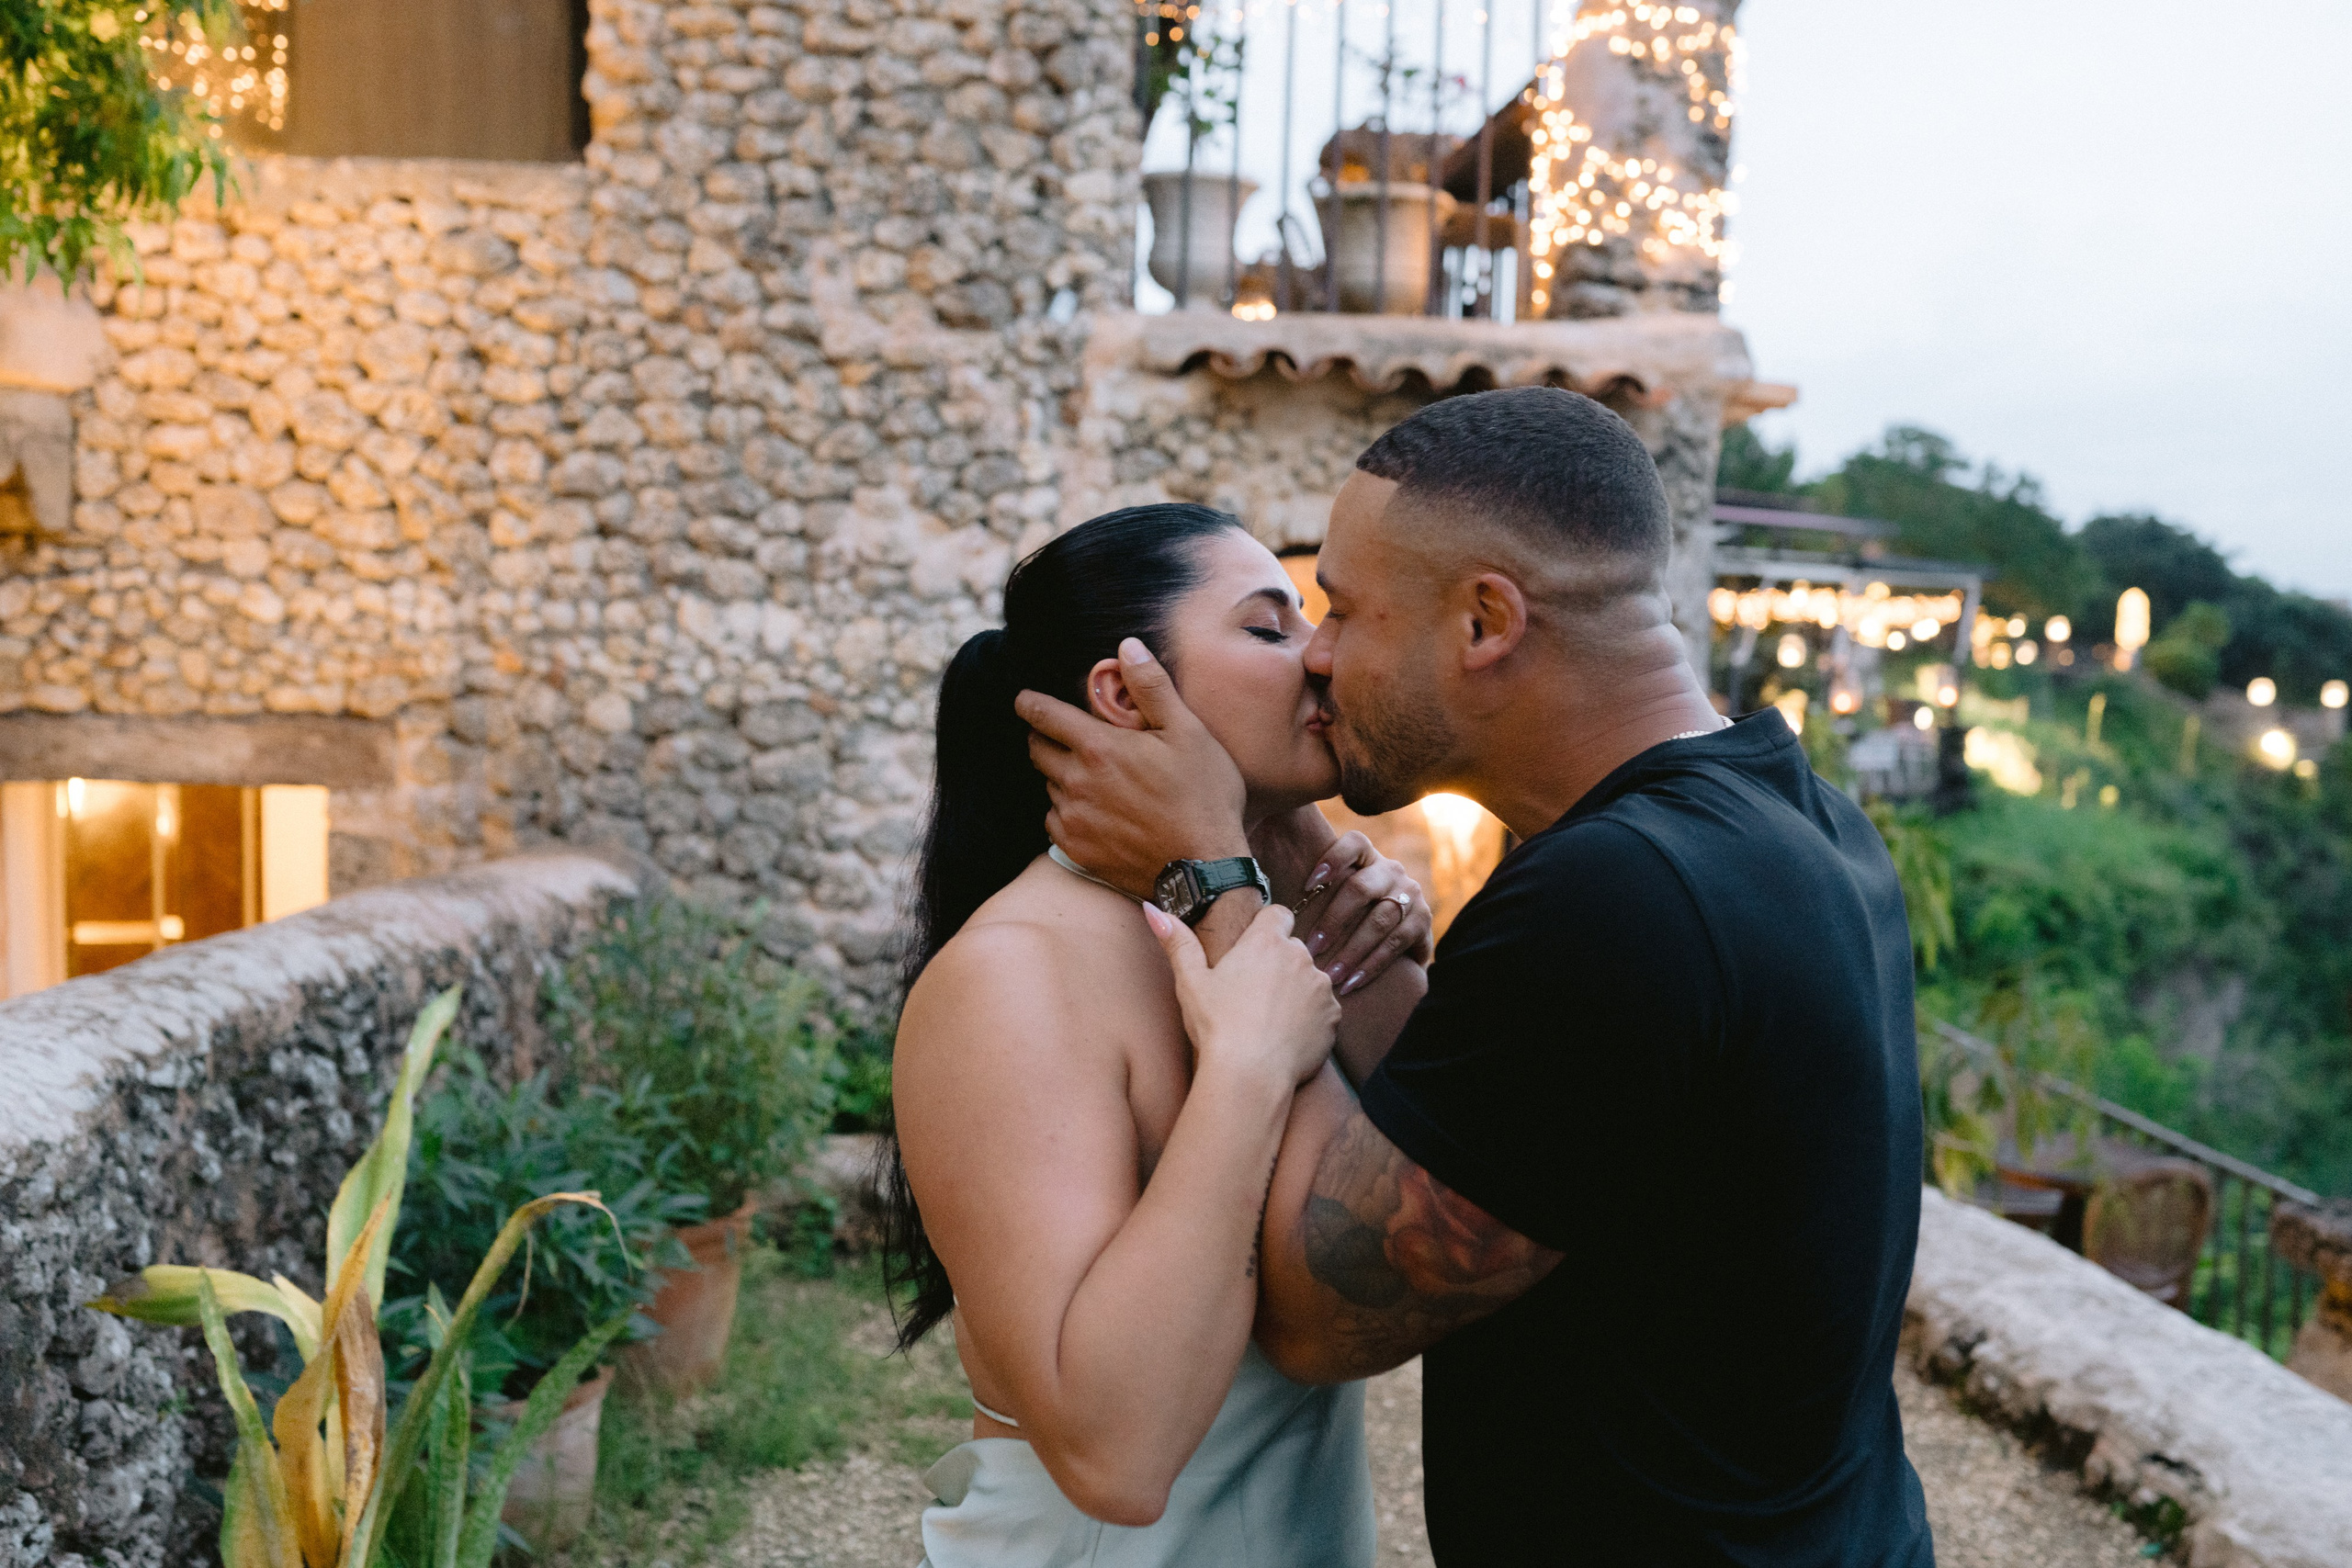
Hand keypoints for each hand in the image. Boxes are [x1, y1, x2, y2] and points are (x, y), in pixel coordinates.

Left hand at [1017, 638, 1248, 896]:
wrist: (1204, 869)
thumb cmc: (1203, 797)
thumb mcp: (1188, 733)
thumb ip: (1152, 687)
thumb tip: (1127, 646)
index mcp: (1098, 747)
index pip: (1043, 715)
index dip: (1030, 703)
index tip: (1024, 700)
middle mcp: (1076, 782)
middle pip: (1037, 750)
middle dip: (1045, 738)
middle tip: (1068, 738)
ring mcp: (1073, 819)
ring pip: (1049, 786)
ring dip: (1063, 777)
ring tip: (1098, 780)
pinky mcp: (1076, 850)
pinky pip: (1055, 821)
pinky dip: (1068, 812)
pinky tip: (1097, 813)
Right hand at [1146, 902, 1339, 1087]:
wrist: (1250, 1075)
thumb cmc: (1217, 1027)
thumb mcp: (1190, 982)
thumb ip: (1177, 942)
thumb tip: (1155, 910)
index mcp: (1265, 942)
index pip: (1278, 914)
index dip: (1267, 928)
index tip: (1254, 950)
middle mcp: (1300, 956)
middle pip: (1293, 949)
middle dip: (1279, 964)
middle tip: (1254, 993)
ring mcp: (1321, 986)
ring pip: (1310, 980)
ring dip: (1297, 991)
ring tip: (1270, 1019)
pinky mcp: (1333, 1016)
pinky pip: (1324, 1010)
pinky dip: (1311, 1019)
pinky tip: (1287, 1036)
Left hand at [1294, 832, 1432, 995]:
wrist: (1398, 939)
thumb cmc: (1349, 915)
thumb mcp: (1334, 894)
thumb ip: (1311, 889)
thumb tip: (1264, 895)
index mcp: (1367, 856)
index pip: (1354, 844)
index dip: (1332, 860)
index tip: (1308, 886)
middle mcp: (1391, 870)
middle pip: (1361, 888)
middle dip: (1333, 920)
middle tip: (1311, 947)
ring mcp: (1411, 894)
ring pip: (1379, 920)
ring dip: (1352, 951)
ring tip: (1329, 974)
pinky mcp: (1424, 921)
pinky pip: (1396, 944)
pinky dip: (1371, 966)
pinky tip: (1352, 982)